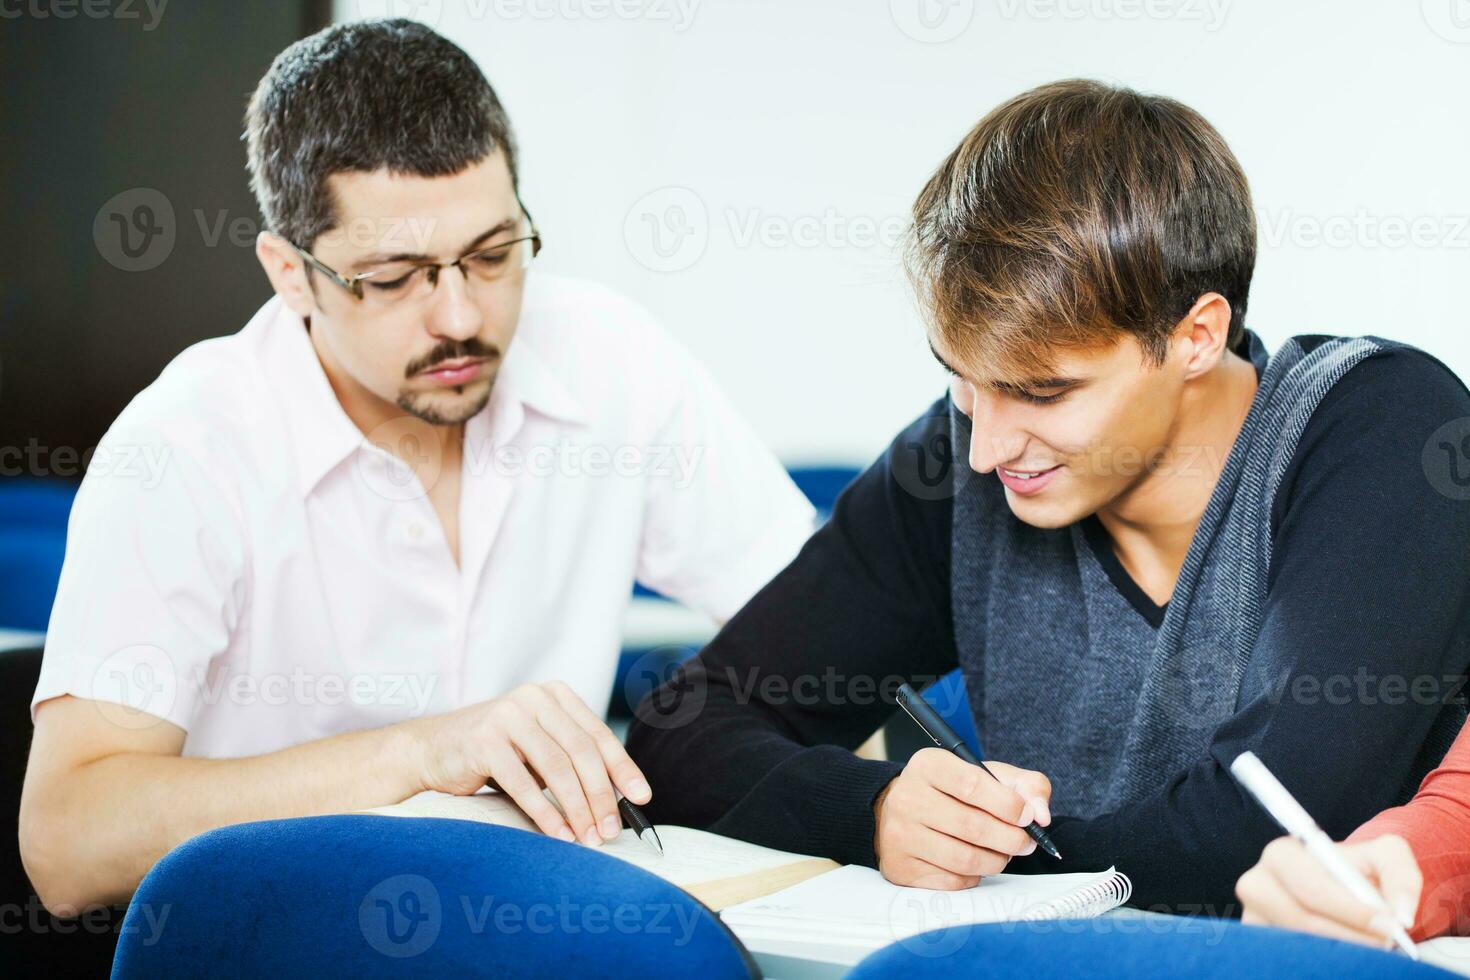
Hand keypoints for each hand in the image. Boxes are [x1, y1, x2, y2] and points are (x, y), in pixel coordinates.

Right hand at [409, 681, 651, 846]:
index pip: (598, 735)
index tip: (641, 798)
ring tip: (589, 838)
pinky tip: (559, 834)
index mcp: (555, 695)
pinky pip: (524, 783)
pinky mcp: (485, 741)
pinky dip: (545, 813)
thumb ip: (571, 760)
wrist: (432, 749)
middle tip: (611, 830)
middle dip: (601, 796)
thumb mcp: (538, 747)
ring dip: (577, 809)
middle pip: (582, 752)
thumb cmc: (495, 753)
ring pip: (557, 768)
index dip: (623, 769)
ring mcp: (508, 716)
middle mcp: (534, 698)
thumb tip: (617, 800)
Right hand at [873, 748, 1052, 889]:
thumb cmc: (952, 792)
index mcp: (928, 766)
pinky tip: (976, 863)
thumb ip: (1025, 785)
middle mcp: (908, 798)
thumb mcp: (987, 775)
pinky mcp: (902, 867)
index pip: (972, 784)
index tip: (1027, 817)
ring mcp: (901, 835)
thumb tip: (1041, 815)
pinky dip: (975, 876)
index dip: (1008, 804)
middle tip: (1025, 842)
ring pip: (965, 859)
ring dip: (996, 861)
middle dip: (1011, 839)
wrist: (901, 812)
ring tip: (1003, 853)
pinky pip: (953, 881)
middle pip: (972, 826)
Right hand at [1236, 834, 1421, 946]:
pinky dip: (1323, 962)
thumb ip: (1401, 875)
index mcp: (1282, 855)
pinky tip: (1342, 954)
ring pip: (1300, 946)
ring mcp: (1252, 918)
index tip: (1389, 926)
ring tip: (1366, 946)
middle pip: (1303, 921)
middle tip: (1386, 944)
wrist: (1339, 892)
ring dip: (1341, 952)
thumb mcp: (1384, 857)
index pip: (1312, 888)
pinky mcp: (1256, 943)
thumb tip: (1400, 916)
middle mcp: (1256, 884)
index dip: (1353, 911)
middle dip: (1352, 936)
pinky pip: (1290, 961)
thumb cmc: (1358, 874)